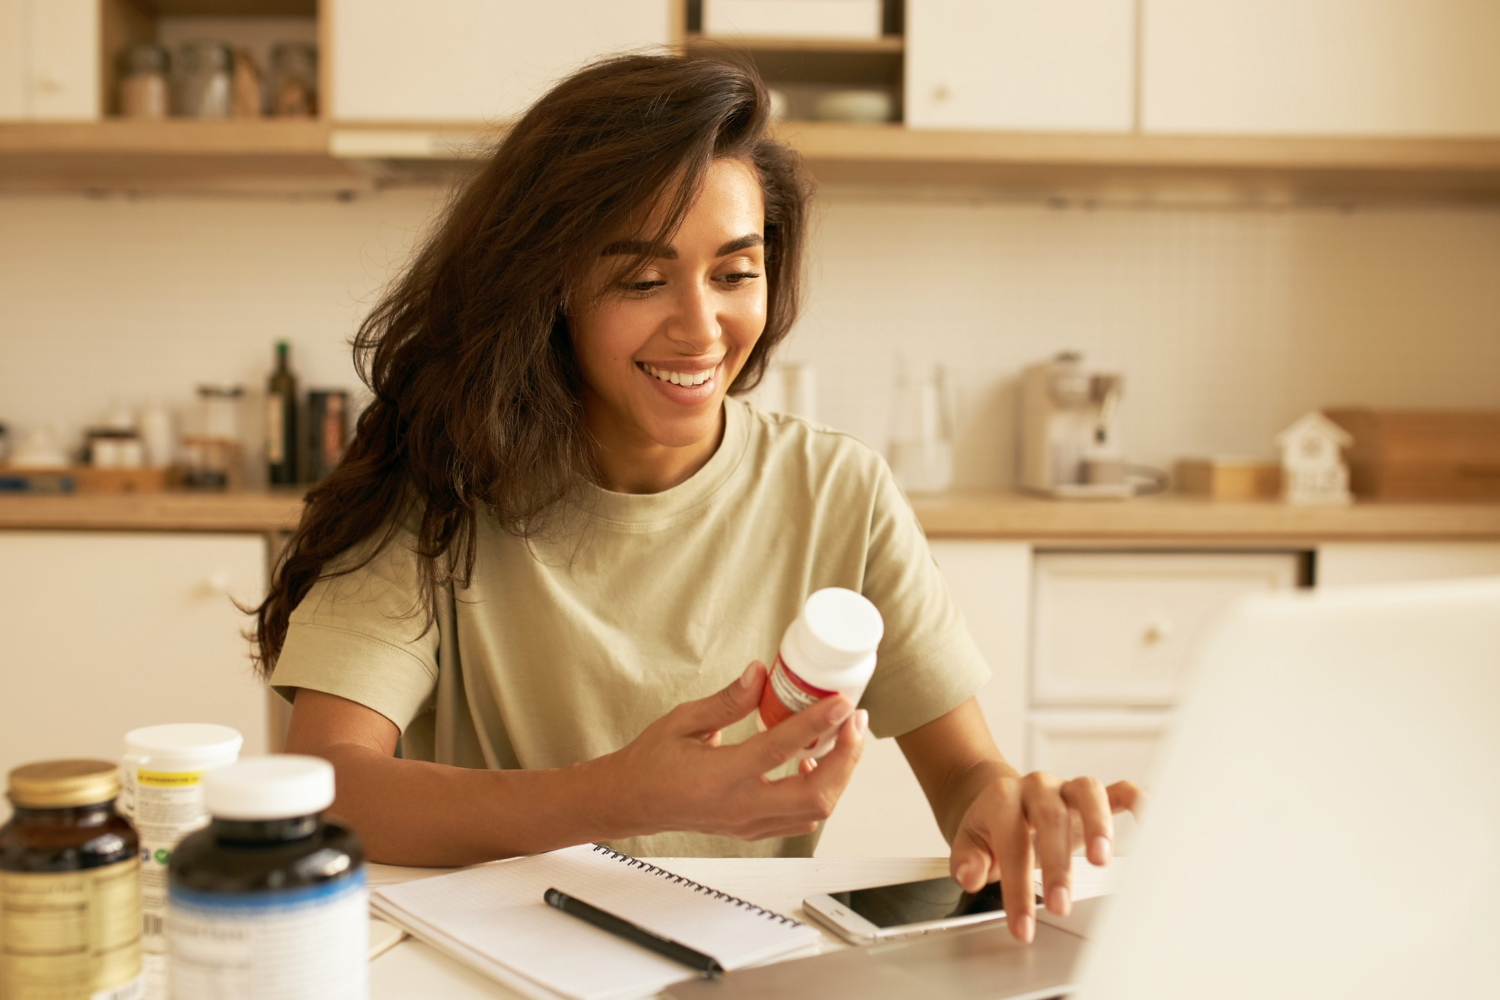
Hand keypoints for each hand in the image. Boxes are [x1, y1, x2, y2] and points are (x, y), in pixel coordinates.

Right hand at [601, 661, 867, 840]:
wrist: (632, 801)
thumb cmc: (653, 760)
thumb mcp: (683, 721)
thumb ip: (726, 701)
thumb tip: (760, 673)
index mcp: (719, 777)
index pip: (778, 751)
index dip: (816, 724)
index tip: (842, 703)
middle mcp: (739, 807)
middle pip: (814, 796)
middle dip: (847, 758)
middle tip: (855, 721)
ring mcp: (749, 824)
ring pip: (814, 812)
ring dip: (839, 774)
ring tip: (844, 737)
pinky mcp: (753, 830)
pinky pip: (800, 819)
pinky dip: (819, 792)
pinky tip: (815, 762)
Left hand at [949, 770, 1138, 943]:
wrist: (999, 800)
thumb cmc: (990, 828)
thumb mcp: (970, 843)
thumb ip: (968, 860)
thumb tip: (970, 876)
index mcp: (1003, 798)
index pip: (1011, 841)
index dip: (1016, 887)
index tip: (1023, 925)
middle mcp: (1038, 787)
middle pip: (1050, 819)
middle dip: (1056, 866)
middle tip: (1059, 906)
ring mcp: (1068, 788)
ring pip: (1088, 793)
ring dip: (1098, 825)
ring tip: (1101, 863)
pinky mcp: (1095, 795)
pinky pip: (1123, 790)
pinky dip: (1141, 803)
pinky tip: (1151, 826)